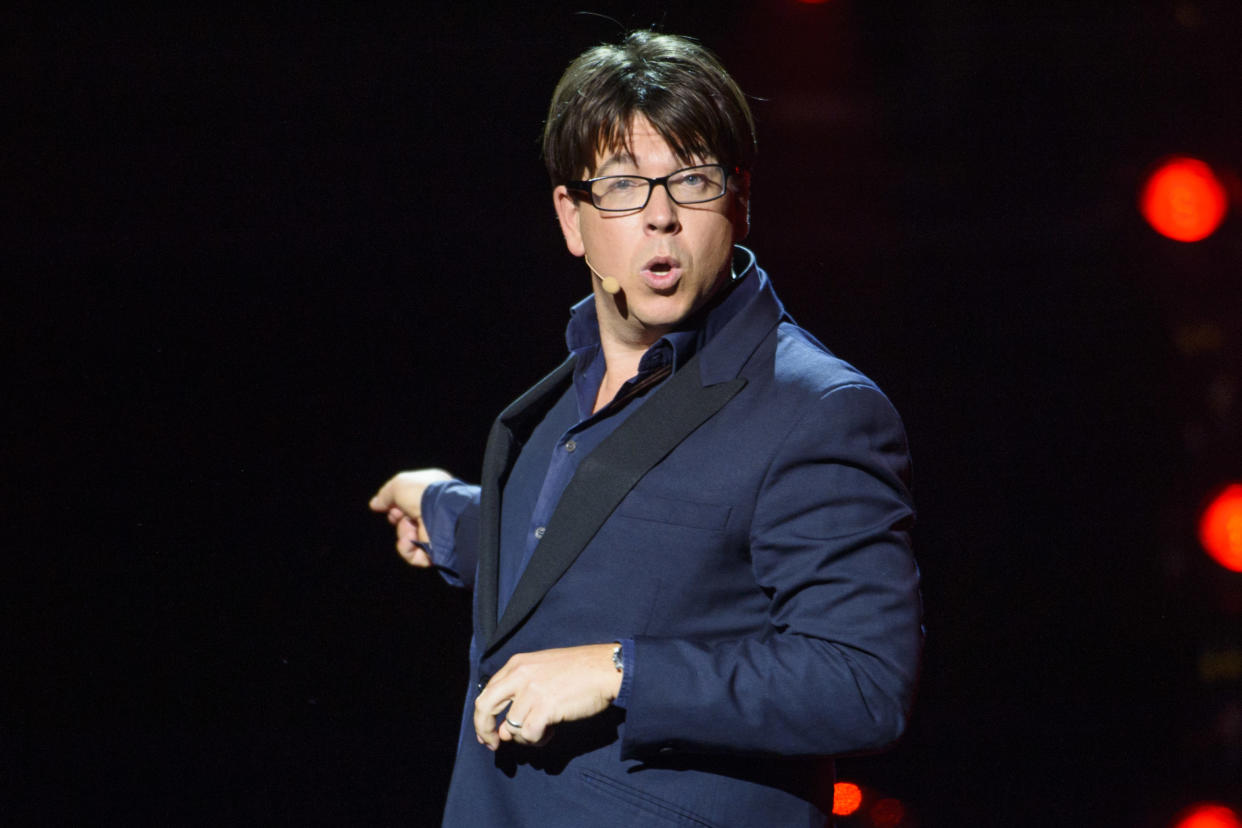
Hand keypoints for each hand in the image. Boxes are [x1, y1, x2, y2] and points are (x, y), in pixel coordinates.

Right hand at [368, 468, 451, 565]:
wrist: (440, 510)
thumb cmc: (422, 492)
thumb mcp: (398, 485)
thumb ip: (385, 495)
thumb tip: (375, 504)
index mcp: (431, 491)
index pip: (409, 501)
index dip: (396, 505)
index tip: (389, 506)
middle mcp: (435, 511)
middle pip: (406, 520)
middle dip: (398, 519)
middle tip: (397, 516)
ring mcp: (435, 530)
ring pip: (408, 537)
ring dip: (403, 532)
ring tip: (409, 527)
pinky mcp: (434, 550)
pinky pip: (412, 555)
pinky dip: (406, 549)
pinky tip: (409, 540)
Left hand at [474, 644, 621, 749]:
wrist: (605, 669)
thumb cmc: (579, 672)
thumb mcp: (542, 672)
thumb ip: (520, 694)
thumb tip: (504, 730)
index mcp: (517, 664)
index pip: (487, 693)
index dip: (483, 717)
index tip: (488, 734)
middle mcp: (519, 675)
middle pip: (484, 707)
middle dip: (484, 731)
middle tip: (493, 746)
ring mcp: (531, 691)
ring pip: (511, 728)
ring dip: (525, 738)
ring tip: (544, 731)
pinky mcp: (545, 707)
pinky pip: (529, 735)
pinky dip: (538, 740)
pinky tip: (551, 732)